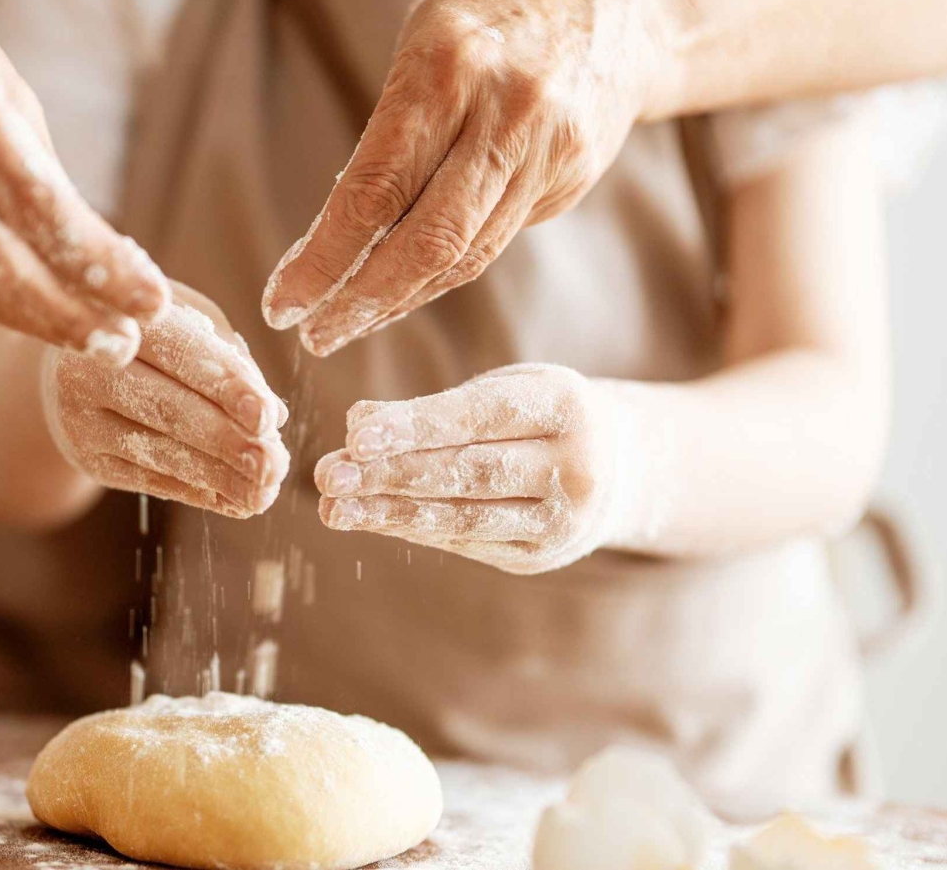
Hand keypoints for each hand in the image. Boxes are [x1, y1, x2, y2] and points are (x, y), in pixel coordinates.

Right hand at [42, 284, 289, 517]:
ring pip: (158, 451)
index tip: (265, 416)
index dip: (226, 385)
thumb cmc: (153, 336)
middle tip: (273, 464)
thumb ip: (231, 360)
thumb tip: (275, 416)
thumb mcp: (189, 323)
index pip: (181, 353)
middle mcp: (90, 368)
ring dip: (218, 476)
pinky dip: (198, 492)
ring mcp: (82, 419)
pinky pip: (148, 479)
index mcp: (122, 318)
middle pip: (166, 408)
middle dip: (226, 440)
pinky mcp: (89, 459)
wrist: (73, 366)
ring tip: (264, 490)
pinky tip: (238, 501)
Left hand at [261, 0, 669, 354]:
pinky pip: (495, 240)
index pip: (374, 190)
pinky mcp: (571, 177)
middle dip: (361, 302)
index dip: (325, 259)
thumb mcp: (427, 32)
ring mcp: (547, 151)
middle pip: (428, 242)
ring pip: (465, 254)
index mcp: (449, 67)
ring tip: (347, 324)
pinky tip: (404, 289)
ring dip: (400, 300)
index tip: (283, 302)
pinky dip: (443, 272)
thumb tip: (339, 229)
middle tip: (314, 337)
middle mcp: (505, 114)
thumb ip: (393, 124)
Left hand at [313, 365, 663, 573]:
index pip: (480, 418)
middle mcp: (574, 467)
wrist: (618, 467)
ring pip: (465, 517)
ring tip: (335, 508)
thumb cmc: (536, 415)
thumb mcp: (502, 391)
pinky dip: (413, 529)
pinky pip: (467, 542)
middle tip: (328, 475)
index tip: (354, 433)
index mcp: (565, 406)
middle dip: (391, 475)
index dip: (415, 426)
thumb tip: (358, 426)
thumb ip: (436, 408)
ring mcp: (562, 519)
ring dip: (390, 514)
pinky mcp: (540, 555)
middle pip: (469, 473)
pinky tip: (369, 519)